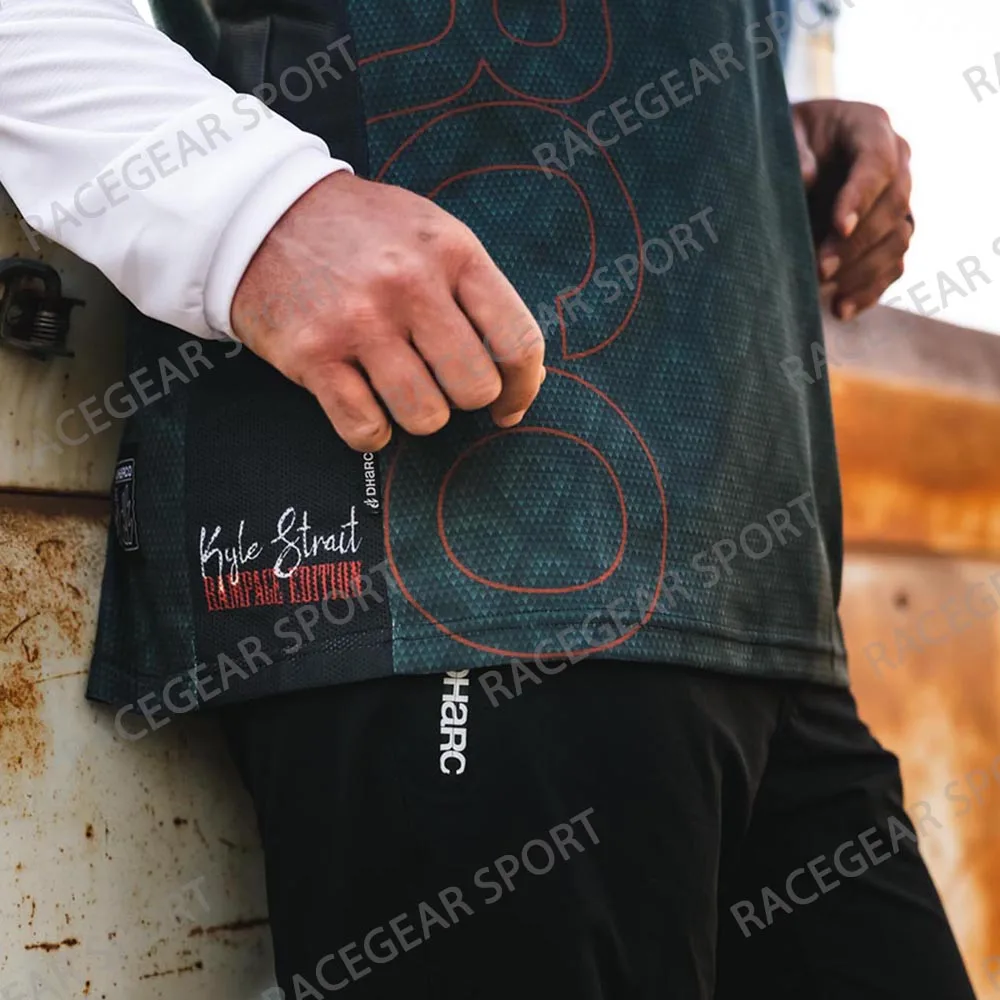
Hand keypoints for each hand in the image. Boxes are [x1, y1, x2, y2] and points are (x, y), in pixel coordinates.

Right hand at [231, 171, 545, 450]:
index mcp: (451, 252)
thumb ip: (477, 295)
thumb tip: (522, 375)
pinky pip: (366, 429)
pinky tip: (365, 404)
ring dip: (418, 415)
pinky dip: (371, 431)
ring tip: (399, 387)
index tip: (510, 404)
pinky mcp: (313, 356)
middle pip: (473, 388)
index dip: (524, 386)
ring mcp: (358, 322)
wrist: (261, 213)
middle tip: (442, 384)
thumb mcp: (432, 234)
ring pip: (425, 416)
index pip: (517, 339)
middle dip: (465, 400)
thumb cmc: (361, 232)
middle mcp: (408, 285)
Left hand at [792, 100, 913, 320]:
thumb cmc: (784, 138)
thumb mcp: (782, 133)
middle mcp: (895, 161)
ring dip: (863, 270)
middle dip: (856, 243)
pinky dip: (869, 289)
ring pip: (898, 238)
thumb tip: (808, 178)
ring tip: (824, 290)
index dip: (861, 197)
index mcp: (870, 127)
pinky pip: (893, 265)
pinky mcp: (889, 232)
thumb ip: (794, 150)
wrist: (791, 151)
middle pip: (893, 206)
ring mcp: (896, 199)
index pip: (877, 163)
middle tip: (819, 268)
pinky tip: (840, 309)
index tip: (839, 227)